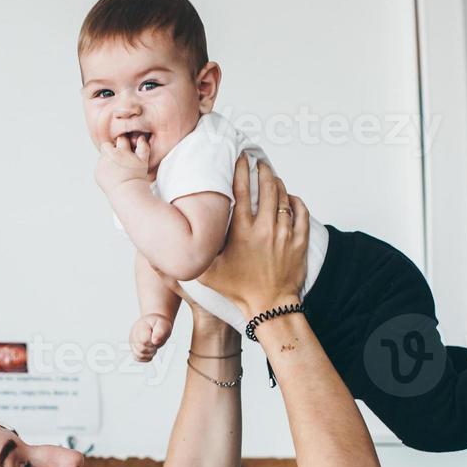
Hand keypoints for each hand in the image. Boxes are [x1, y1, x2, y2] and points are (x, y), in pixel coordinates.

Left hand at [95, 135, 150, 194]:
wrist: (127, 192)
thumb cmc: (136, 178)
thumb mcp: (143, 161)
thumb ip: (143, 147)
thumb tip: (141, 138)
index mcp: (121, 150)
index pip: (120, 139)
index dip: (123, 144)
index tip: (125, 149)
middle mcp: (109, 155)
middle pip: (107, 145)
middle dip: (111, 150)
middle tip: (118, 159)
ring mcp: (101, 164)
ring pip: (102, 157)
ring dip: (107, 160)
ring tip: (116, 169)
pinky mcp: (97, 172)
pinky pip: (99, 167)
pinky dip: (104, 170)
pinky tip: (112, 176)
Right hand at [130, 312, 174, 361]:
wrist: (154, 324)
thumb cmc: (158, 324)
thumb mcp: (163, 324)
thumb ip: (160, 332)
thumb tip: (155, 341)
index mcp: (141, 327)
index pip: (144, 341)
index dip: (152, 342)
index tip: (155, 339)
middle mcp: (134, 334)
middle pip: (141, 349)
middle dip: (151, 348)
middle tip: (155, 342)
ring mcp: (132, 342)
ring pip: (139, 355)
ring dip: (149, 353)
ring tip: (152, 345)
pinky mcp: (133, 348)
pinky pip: (137, 358)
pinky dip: (145, 357)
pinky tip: (149, 351)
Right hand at [196, 156, 308, 319]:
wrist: (270, 307)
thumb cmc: (238, 291)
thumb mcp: (207, 274)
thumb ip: (191, 256)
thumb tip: (165, 249)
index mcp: (242, 232)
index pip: (242, 190)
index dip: (241, 170)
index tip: (241, 158)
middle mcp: (265, 229)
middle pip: (267, 187)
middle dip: (262, 170)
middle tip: (258, 162)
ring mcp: (285, 234)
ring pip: (284, 197)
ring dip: (277, 182)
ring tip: (271, 176)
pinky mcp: (299, 242)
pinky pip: (301, 213)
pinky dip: (295, 201)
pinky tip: (289, 198)